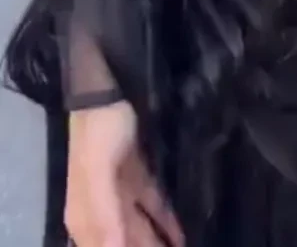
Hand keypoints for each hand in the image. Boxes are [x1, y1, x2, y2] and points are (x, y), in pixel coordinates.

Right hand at [65, 101, 183, 246]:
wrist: (104, 93)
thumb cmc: (98, 136)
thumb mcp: (98, 178)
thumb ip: (106, 220)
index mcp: (86, 218)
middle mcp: (101, 211)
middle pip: (126, 242)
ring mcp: (119, 192)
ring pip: (141, 228)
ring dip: (158, 242)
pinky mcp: (136, 174)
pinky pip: (152, 205)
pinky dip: (165, 220)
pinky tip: (181, 232)